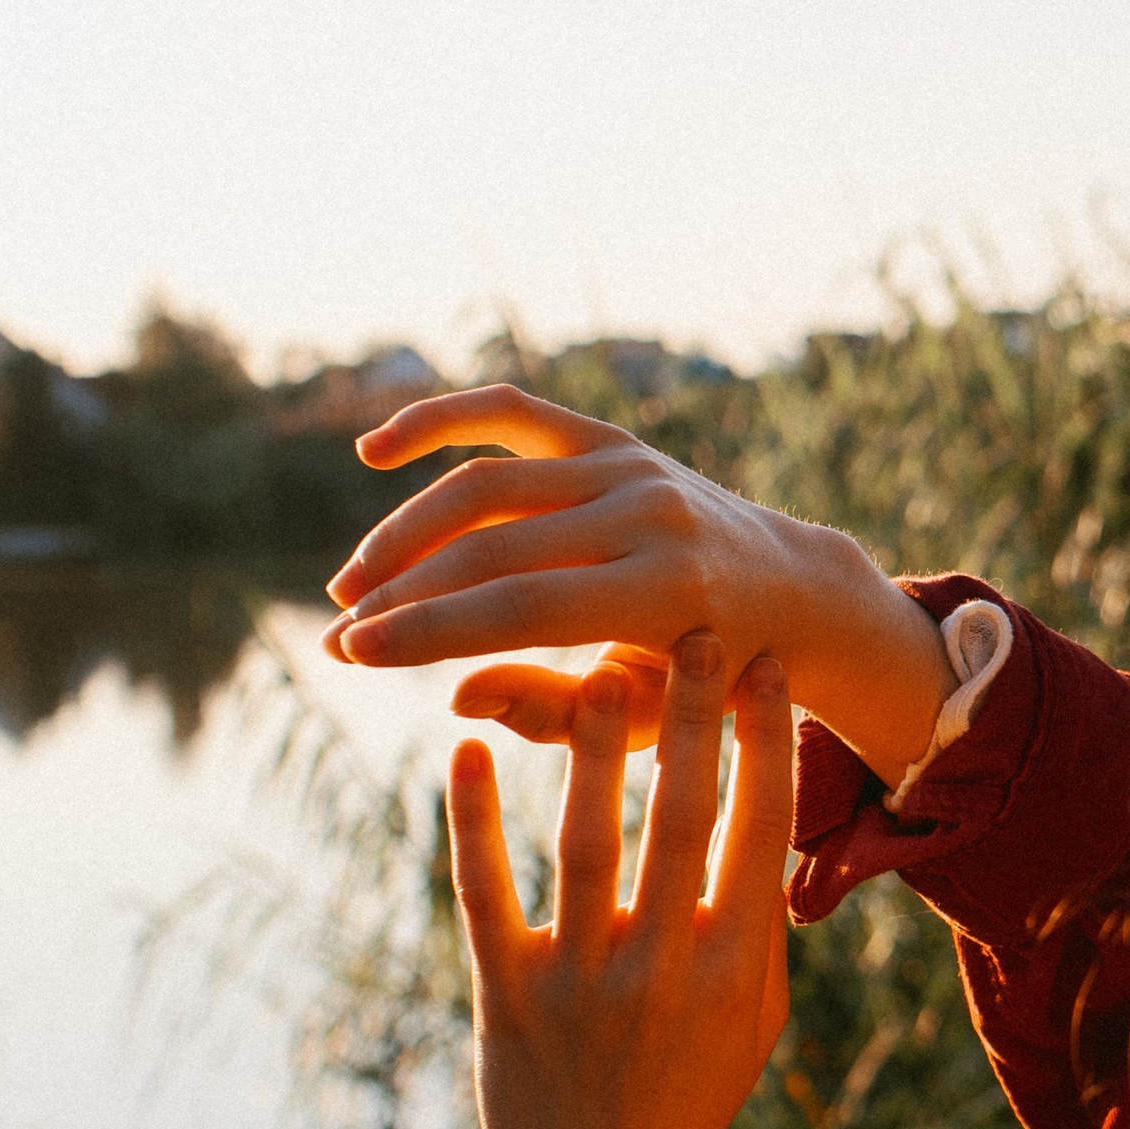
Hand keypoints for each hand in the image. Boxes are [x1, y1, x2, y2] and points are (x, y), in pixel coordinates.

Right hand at [325, 384, 950, 782]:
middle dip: (401, 595)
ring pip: (485, 484)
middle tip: (338, 639)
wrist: (791, 592)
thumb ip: (555, 712)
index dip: (427, 629)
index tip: (353, 654)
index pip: (519, 606)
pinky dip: (439, 420)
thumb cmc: (712, 679)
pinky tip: (373, 452)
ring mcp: (631, 465)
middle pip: (490, 546)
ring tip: (351, 588)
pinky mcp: (612, 439)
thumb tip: (453, 698)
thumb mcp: (650, 717)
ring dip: (403, 535)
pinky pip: (510, 411)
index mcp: (669, 592)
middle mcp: (650, 514)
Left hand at [446, 630, 792, 1128]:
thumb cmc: (687, 1105)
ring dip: (592, 752)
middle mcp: (665, 967)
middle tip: (695, 632)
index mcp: (735, 968)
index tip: (765, 668)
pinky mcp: (507, 1000)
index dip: (765, 742)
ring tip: (595, 674)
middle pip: (682, 816)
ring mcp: (583, 982)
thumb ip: (757, 927)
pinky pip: (487, 895)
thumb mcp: (753, 1024)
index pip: (762, 831)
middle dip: (692, 716)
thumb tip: (764, 815)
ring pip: (586, 841)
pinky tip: (466, 756)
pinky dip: (473, 825)